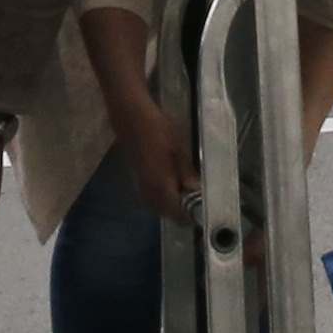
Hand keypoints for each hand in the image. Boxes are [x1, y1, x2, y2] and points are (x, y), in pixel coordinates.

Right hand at [114, 97, 201, 226]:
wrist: (132, 116)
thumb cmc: (158, 128)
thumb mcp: (179, 148)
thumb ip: (186, 172)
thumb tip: (196, 191)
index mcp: (161, 183)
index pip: (175, 211)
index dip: (188, 216)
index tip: (200, 214)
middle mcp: (148, 189)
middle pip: (165, 212)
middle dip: (179, 213)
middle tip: (195, 204)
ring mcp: (140, 183)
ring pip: (156, 205)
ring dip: (169, 207)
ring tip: (185, 197)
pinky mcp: (136, 177)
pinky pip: (150, 197)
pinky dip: (161, 199)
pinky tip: (170, 188)